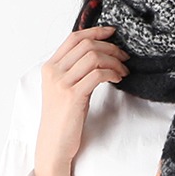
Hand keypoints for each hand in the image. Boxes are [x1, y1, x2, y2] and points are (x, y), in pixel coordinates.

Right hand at [32, 26, 129, 175]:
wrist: (53, 145)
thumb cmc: (62, 120)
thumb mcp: (63, 91)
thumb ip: (74, 72)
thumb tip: (97, 57)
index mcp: (50, 67)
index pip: (74, 38)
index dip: (95, 31)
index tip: (112, 33)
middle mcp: (54, 71)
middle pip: (86, 45)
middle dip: (110, 47)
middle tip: (124, 56)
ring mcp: (62, 83)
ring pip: (93, 57)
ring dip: (113, 61)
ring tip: (123, 70)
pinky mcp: (73, 96)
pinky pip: (97, 74)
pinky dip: (111, 73)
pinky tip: (118, 79)